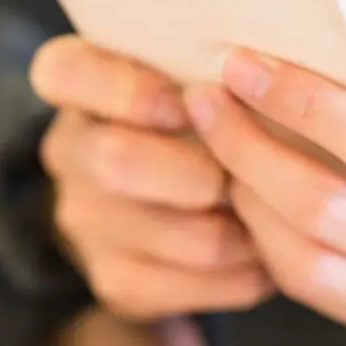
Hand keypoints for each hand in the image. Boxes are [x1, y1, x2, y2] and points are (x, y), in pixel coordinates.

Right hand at [32, 36, 274, 319]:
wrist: (153, 189)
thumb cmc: (193, 106)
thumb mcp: (184, 66)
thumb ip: (208, 62)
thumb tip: (267, 77)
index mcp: (72, 80)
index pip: (64, 73)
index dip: (128, 91)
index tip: (187, 100)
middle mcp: (68, 151)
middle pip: (118, 162)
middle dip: (202, 169)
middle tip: (256, 165)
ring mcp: (85, 221)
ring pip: (181, 234)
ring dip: (244, 224)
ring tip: (281, 209)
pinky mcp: (115, 279)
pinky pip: (196, 283)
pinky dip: (246, 270)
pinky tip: (266, 248)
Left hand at [183, 47, 345, 345]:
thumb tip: (330, 63)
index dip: (299, 103)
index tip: (243, 63)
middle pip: (319, 212)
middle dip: (244, 150)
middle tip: (204, 100)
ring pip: (302, 265)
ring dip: (245, 201)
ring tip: (219, 142)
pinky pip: (318, 293)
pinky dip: (270, 243)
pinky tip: (253, 192)